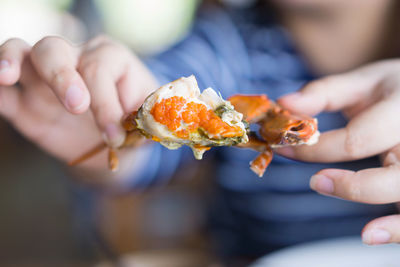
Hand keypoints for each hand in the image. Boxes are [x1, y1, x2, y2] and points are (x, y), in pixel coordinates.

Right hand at [0, 36, 157, 176]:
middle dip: (62, 75)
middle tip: (76, 106)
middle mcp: (74, 59)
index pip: (98, 69)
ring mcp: (44, 79)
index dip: (106, 103)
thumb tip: (150, 121)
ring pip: (20, 53)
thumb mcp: (147, 119)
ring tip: (8, 76)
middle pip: (54, 49)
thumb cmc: (134, 122)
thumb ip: (147, 116)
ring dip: (11, 60)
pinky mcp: (25, 102)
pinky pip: (2, 92)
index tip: (116, 137)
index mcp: (109, 58)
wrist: (116, 139)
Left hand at [276, 60, 399, 244]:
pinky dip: (399, 230)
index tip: (283, 146)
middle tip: (316, 182)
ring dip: (390, 221)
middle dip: (353, 187)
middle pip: (395, 177)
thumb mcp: (362, 82)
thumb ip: (323, 93)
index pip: (358, 140)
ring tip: (365, 233)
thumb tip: (283, 104)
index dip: (315, 148)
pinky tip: (374, 235)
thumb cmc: (392, 90)